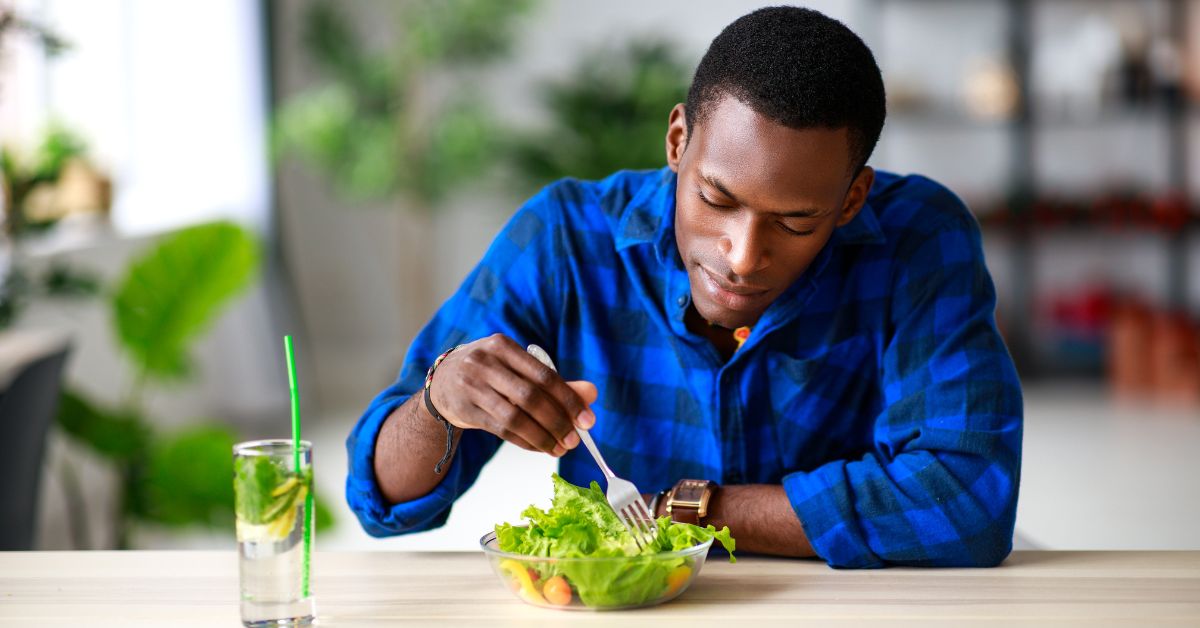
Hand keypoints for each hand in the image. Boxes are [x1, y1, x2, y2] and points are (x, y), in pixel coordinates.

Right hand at [428, 333, 597, 456]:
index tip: (588, 420)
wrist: (443, 382)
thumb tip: (591, 394)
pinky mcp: (465, 410)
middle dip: (558, 421)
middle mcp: (485, 363)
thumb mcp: (519, 369)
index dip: (569, 399)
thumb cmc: (492, 373)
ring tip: (560, 448)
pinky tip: (540, 447)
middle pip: (530, 397)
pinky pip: (502, 430)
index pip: (544, 375)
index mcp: (503, 346)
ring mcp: (471, 387)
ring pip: (515, 417)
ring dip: (542, 436)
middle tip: (575, 440)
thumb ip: (554, 382)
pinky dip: (525, 441)